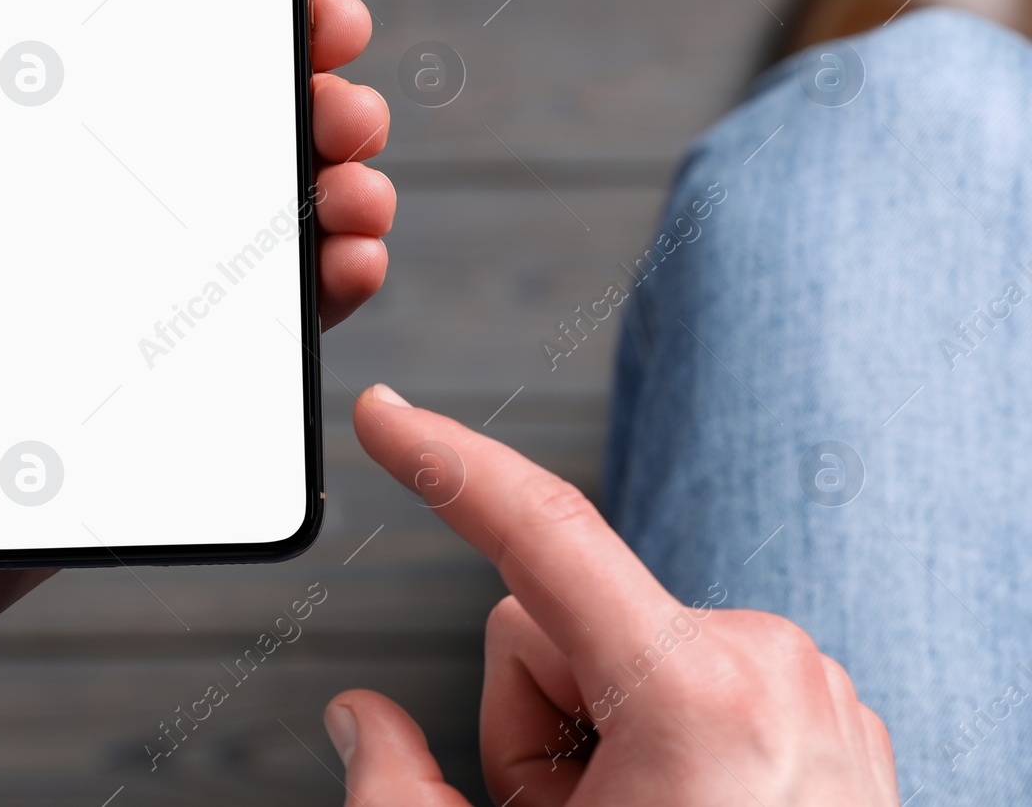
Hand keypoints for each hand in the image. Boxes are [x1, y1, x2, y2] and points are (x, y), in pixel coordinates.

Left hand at [0, 0, 393, 658]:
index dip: (217, 21)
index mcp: (9, 160)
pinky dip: (320, 283)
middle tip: (341, 84)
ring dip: (326, 182)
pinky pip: (258, 323)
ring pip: (252, 221)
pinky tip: (350, 259)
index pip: (130, 63)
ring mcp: (122, 298)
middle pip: (212, 134)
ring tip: (356, 174)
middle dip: (297, 95)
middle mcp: (74, 219)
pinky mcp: (156, 379)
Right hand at [326, 385, 898, 805]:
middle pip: (559, 619)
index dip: (446, 465)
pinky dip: (663, 738)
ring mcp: (813, 691)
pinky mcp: (830, 716)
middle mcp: (771, 669)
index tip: (388, 417)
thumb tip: (357, 719)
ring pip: (625, 647)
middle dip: (528, 713)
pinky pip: (696, 675)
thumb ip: (394, 788)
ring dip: (594, 732)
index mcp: (697, 698)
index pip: (540, 534)